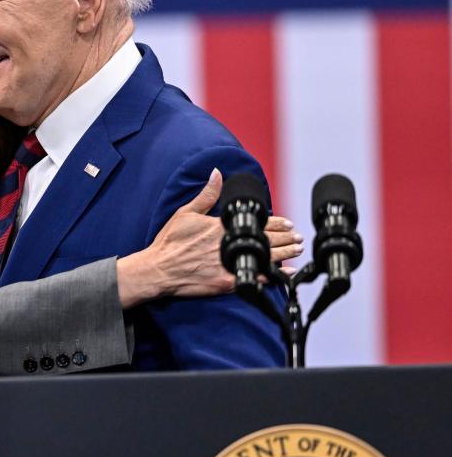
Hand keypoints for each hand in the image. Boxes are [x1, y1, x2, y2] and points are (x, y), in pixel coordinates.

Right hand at [115, 169, 302, 307]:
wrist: (158, 269)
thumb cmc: (169, 242)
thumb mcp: (185, 213)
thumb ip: (206, 195)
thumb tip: (217, 174)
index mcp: (220, 227)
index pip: (255, 223)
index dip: (275, 223)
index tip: (288, 223)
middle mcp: (227, 245)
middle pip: (265, 240)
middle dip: (285, 239)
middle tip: (299, 238)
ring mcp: (228, 265)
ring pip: (264, 259)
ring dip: (284, 255)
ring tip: (296, 251)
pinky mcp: (226, 282)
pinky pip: (254, 279)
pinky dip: (272, 277)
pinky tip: (284, 275)